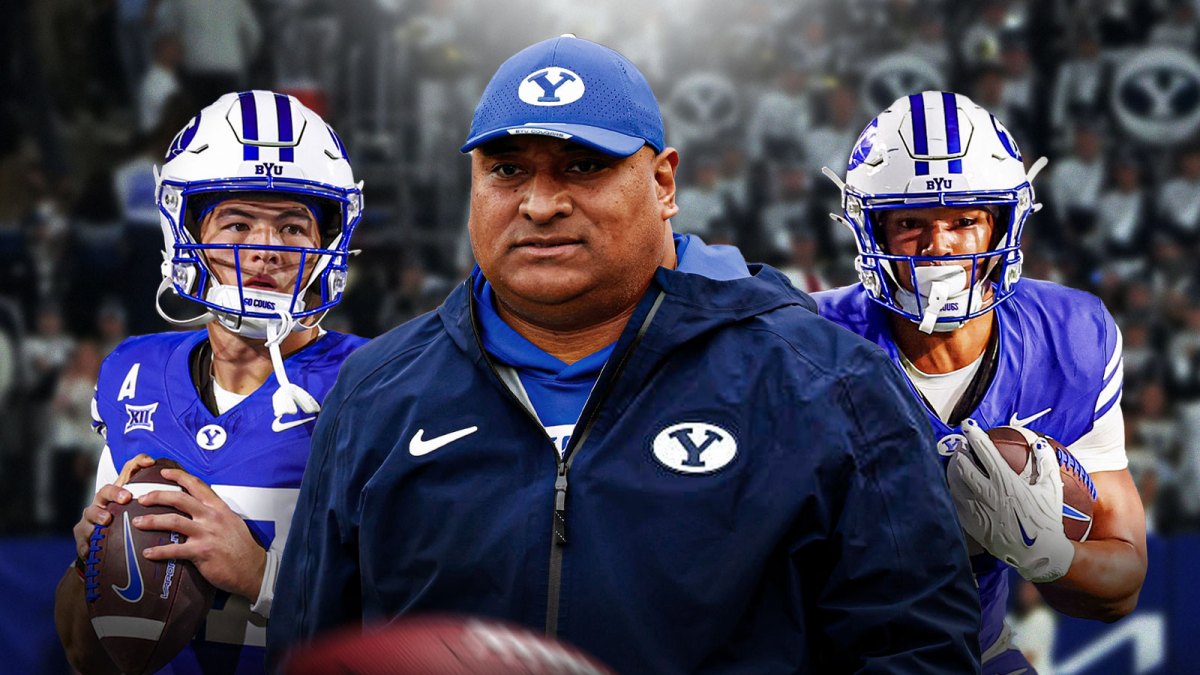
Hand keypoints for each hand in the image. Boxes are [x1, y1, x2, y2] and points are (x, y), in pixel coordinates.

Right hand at [72, 454, 156, 560]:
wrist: (107, 554)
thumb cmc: (129, 528)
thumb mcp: (147, 514)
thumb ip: (163, 503)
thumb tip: (188, 490)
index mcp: (120, 494)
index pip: (127, 473)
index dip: (137, 463)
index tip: (150, 462)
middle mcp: (104, 503)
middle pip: (105, 490)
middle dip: (115, 492)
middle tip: (126, 497)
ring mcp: (91, 520)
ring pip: (89, 513)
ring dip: (97, 515)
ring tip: (106, 520)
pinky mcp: (84, 539)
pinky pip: (82, 541)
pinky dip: (85, 545)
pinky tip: (89, 550)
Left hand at [133, 468, 266, 601]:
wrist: (253, 569)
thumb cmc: (242, 548)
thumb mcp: (232, 522)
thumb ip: (214, 514)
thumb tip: (198, 510)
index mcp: (218, 508)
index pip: (197, 486)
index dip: (179, 476)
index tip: (164, 472)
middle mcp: (211, 517)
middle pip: (180, 499)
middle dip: (157, 495)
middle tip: (142, 498)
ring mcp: (206, 534)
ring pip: (173, 521)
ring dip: (151, 520)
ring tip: (137, 522)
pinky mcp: (201, 552)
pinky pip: (174, 550)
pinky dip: (158, 551)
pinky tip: (147, 553)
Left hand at [946, 419, 1074, 582]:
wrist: (1038, 553)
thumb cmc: (1046, 520)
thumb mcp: (1051, 490)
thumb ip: (1046, 463)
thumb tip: (1039, 442)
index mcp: (1006, 482)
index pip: (984, 451)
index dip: (974, 435)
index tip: (968, 424)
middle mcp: (988, 493)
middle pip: (962, 465)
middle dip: (959, 451)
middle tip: (961, 446)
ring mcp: (976, 509)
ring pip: (954, 482)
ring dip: (953, 468)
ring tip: (956, 462)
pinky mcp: (970, 522)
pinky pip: (954, 501)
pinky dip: (953, 489)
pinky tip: (956, 485)